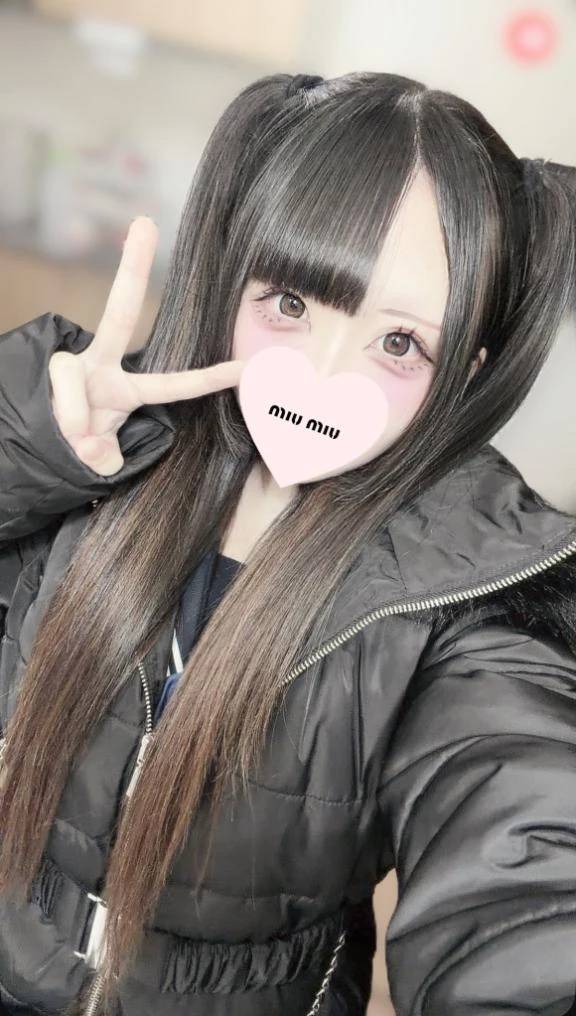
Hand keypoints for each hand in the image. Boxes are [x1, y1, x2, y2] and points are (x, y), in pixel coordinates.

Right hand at [48, 216, 243, 476]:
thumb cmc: (75, 451)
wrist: (29, 450)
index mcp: (127, 389)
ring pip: (70, 377)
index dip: (210, 378)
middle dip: (131, 266)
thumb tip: (93, 448)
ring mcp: (71, 365)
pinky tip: (65, 434)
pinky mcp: (46, 369)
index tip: (247, 367)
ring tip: (77, 440)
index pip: (174, 384)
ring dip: (75, 417)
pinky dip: (66, 421)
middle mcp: (100, 366)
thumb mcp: (99, 460)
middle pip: (118, 310)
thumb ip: (104, 455)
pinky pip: (59, 394)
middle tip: (145, 222)